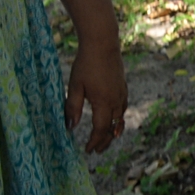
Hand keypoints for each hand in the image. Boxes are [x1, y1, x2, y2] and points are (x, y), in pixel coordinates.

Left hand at [64, 38, 127, 152]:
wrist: (103, 43)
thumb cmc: (86, 64)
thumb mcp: (74, 87)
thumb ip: (72, 108)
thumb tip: (70, 127)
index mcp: (103, 102)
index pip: (100, 129)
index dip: (94, 141)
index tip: (87, 150)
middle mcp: (115, 99)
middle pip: (113, 126)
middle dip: (105, 140)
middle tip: (97, 150)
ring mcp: (121, 91)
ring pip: (121, 117)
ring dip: (114, 130)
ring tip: (109, 138)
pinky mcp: (122, 84)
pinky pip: (124, 106)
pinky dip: (120, 117)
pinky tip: (116, 116)